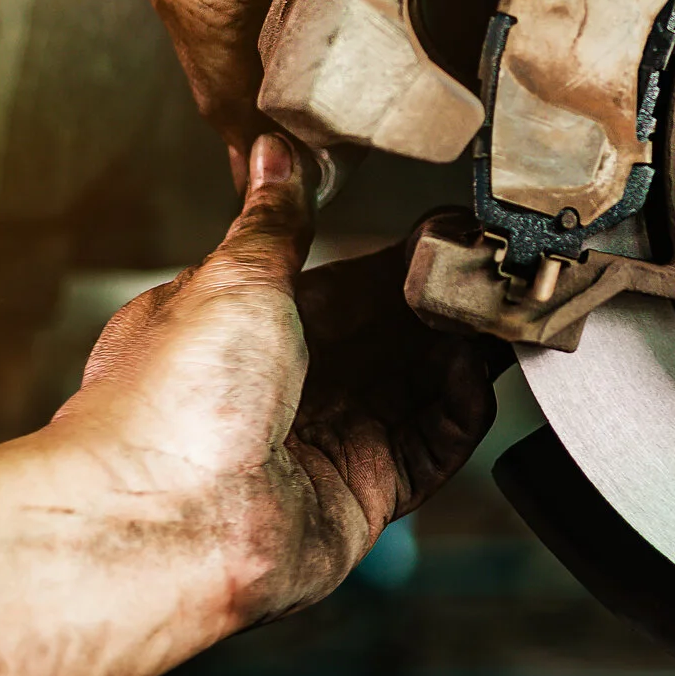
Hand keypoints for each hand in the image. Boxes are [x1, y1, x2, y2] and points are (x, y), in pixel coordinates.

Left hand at [0, 133, 502, 675]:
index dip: (404, 259)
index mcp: (249, 330)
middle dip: (444, 304)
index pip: (349, 283)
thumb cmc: (172, 400)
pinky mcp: (364, 494)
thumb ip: (276, 220)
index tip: (454, 230)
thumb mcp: (234, 277)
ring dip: (466, 352)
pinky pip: (435, 447)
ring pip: (422, 387)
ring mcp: (329, 443)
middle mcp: (289, 389)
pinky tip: (484, 374)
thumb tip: (274, 153)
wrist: (167, 523)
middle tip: (498, 267)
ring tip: (507, 311)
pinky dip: (465, 411)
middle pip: (393, 337)